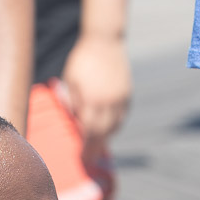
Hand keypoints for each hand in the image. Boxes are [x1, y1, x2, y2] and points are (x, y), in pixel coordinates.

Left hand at [61, 33, 131, 161]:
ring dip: (106, 139)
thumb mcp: (71, 81)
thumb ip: (73, 103)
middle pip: (103, 133)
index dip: (86, 148)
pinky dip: (115, 127)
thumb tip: (76, 123)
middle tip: (90, 159)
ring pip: (115, 127)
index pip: (89, 132)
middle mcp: (109, 102)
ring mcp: (121, 99)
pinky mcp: (128, 94)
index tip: (82, 159)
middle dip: (96, 149)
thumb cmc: (82, 60)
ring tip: (98, 146)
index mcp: (92, 100)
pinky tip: (109, 130)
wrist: (105, 40)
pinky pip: (122, 117)